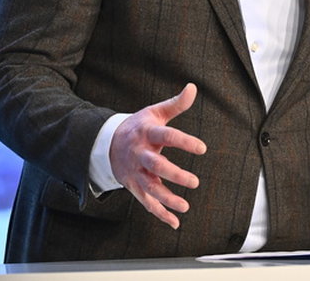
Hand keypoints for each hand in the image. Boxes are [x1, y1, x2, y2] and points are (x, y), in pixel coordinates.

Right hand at [109, 83, 206, 228]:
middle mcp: (140, 154)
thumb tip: (193, 88)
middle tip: (194, 182)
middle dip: (174, 175)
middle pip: (156, 166)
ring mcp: (135, 172)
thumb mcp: (154, 112)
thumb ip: (175, 104)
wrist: (107, 144)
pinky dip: (160, 213)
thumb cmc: (139, 126)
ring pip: (150, 188)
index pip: (167, 136)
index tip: (202, 148)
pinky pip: (146, 202)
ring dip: (167, 199)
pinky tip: (175, 222)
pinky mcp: (134, 186)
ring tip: (185, 206)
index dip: (184, 141)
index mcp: (147, 133)